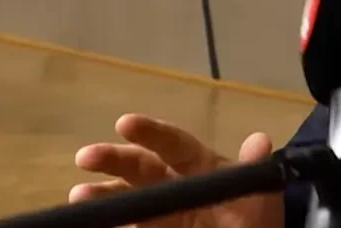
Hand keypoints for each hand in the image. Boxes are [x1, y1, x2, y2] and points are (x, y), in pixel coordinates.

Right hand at [71, 113, 283, 227]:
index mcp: (200, 167)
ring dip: (101, 195)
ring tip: (79, 197)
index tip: (124, 123)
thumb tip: (260, 140)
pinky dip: (105, 223)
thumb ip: (254, 171)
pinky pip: (123, 226)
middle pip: (141, 167)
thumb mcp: (260, 196)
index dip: (151, 132)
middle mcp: (174, 185)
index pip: (175, 144)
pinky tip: (88, 222)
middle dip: (114, 158)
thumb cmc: (254, 223)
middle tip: (86, 157)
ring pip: (125, 199)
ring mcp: (159, 213)